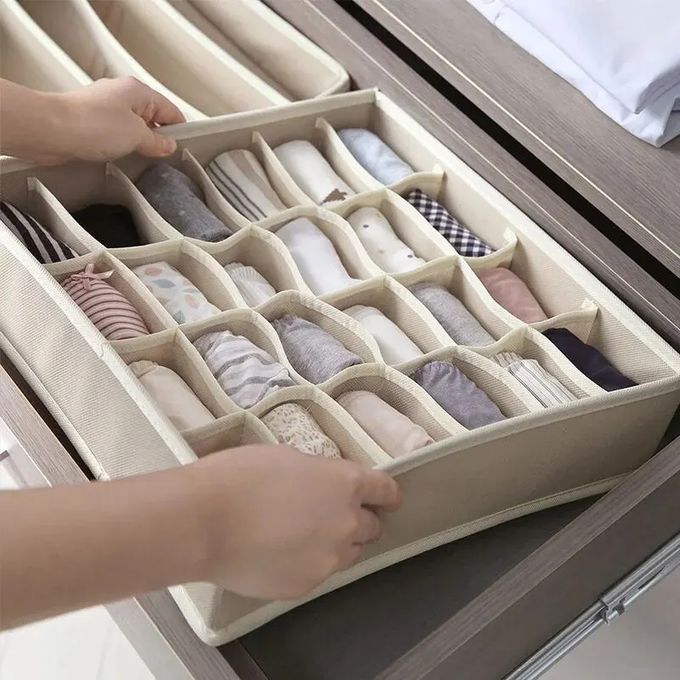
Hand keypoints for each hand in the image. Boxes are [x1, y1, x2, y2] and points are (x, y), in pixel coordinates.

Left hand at [0, 77, 184, 163]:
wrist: (50, 130)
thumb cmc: (89, 124)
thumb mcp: (137, 135)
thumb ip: (157, 142)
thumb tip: (168, 145)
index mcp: (137, 91)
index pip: (170, 110)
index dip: (179, 130)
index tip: (182, 149)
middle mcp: (120, 95)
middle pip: (151, 118)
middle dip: (157, 139)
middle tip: (160, 158)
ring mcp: (103, 108)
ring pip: (131, 128)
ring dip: (136, 145)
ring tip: (138, 160)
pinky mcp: (89, 123)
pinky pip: (113, 136)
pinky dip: (119, 147)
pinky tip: (118, 159)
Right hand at [189, 445, 400, 599]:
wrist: (204, 521)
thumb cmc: (240, 476)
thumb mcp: (287, 458)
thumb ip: (316, 474)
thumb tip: (319, 486)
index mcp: (345, 483)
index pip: (385, 490)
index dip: (386, 494)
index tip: (386, 498)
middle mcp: (346, 523)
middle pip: (371, 527)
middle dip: (358, 521)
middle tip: (330, 516)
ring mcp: (328, 559)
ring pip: (348, 554)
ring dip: (336, 544)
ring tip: (303, 537)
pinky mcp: (306, 585)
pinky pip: (318, 573)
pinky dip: (307, 564)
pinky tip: (279, 554)